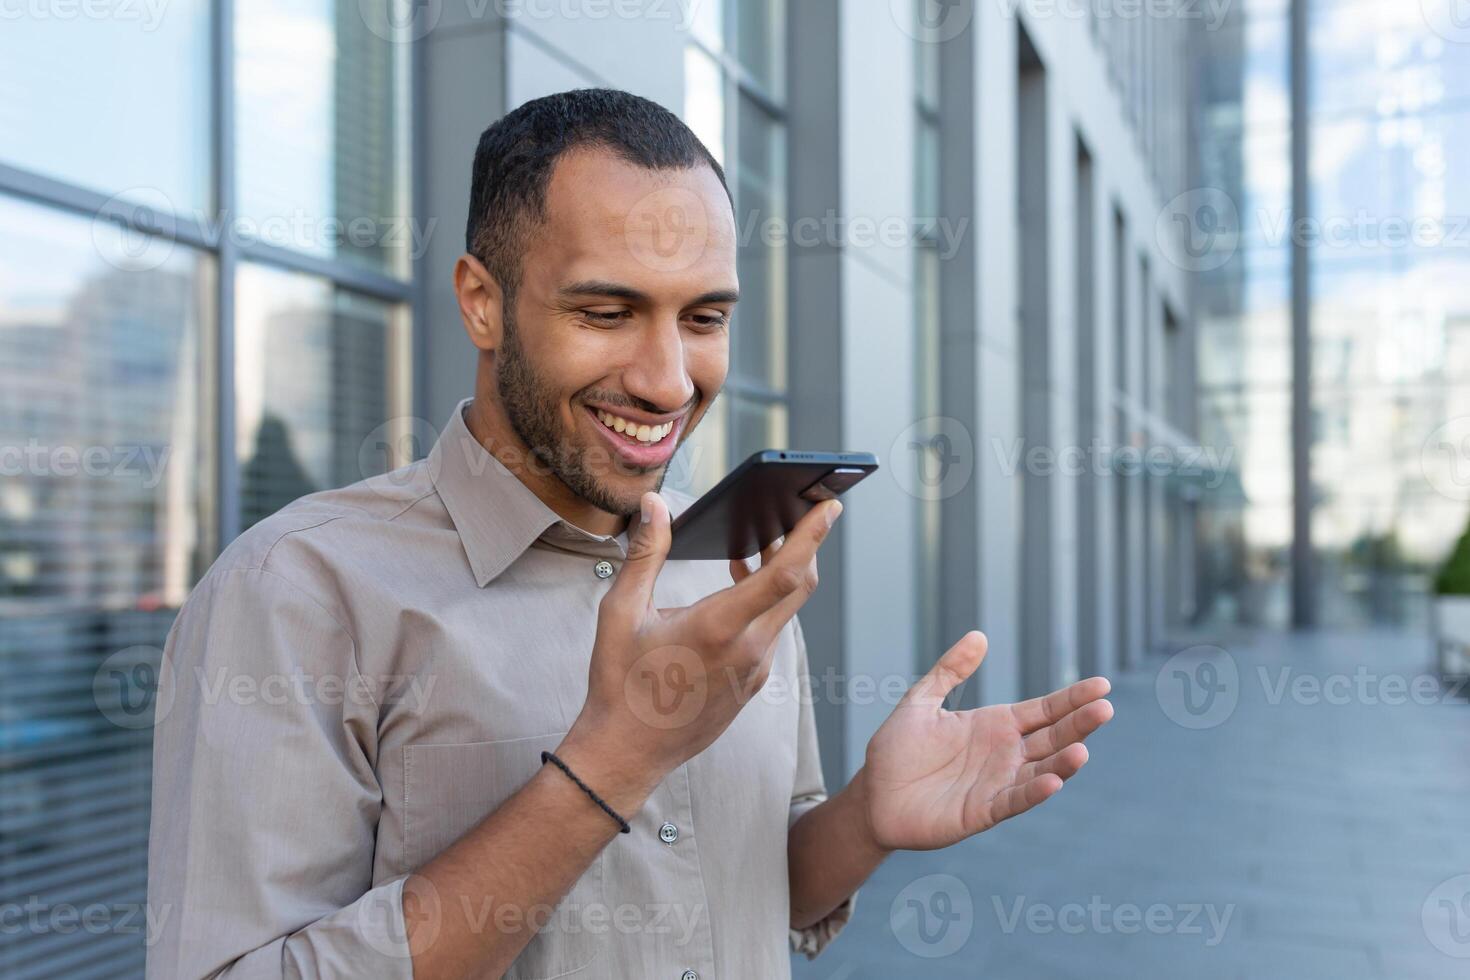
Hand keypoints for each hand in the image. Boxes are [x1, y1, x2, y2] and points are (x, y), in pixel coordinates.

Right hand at [561, 493, 841, 806]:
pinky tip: (737, 594)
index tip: (829, 507)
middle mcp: (748, 650)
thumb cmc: (620, 683)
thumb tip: (654, 506)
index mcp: (719, 627)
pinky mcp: (752, 685)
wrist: (627, 751)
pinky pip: (771, 634)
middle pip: (799, 588)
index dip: (811, 536)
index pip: (785, 574)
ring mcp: (755, 670)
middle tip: (792, 516)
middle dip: (803, 547)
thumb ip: (645, 553)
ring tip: (750, 551)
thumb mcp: (622, 612)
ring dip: (779, 578)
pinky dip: (764, 606)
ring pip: (785, 612)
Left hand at [860, 631, 1112, 850]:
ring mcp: (998, 783)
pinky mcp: (983, 812)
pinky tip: (1052, 782)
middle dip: (1079, 724)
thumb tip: (978, 635)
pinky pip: (1014, 801)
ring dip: (1063, 763)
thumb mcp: (921, 701)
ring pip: (1041, 771)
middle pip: (1053, 737)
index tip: (1102, 685)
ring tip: (1083, 750)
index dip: (1072, 698)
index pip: (1044, 709)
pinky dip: (1034, 793)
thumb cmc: (897, 749)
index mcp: (996, 725)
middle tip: (1105, 708)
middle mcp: (1005, 754)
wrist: (873, 794)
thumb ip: (949, 670)